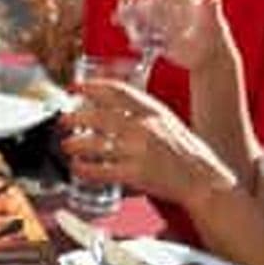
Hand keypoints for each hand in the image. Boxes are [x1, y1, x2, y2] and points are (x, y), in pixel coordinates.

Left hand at [63, 79, 234, 206]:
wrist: (201, 177)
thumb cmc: (182, 150)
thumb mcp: (164, 120)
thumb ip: (140, 111)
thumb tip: (110, 106)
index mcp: (151, 109)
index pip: (116, 91)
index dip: (90, 87)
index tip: (73, 88)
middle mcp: (144, 126)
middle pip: (100, 116)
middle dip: (75, 117)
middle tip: (63, 120)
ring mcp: (140, 150)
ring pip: (98, 144)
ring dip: (76, 144)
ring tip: (67, 145)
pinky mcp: (136, 174)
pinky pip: (103, 170)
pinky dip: (86, 169)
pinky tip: (78, 168)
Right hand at [115, 0, 228, 73]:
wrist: (208, 57)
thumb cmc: (213, 37)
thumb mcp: (212, 21)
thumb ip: (211, 6)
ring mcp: (162, 13)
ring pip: (139, 3)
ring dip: (125, 6)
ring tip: (117, 18)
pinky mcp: (157, 28)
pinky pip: (139, 23)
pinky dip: (129, 24)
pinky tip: (123, 31)